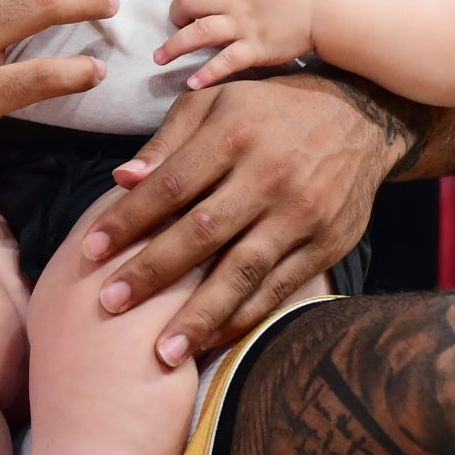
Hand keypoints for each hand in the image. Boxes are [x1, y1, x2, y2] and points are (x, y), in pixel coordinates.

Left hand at [80, 71, 419, 365]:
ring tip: (162, 352)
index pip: (170, 186)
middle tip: (108, 305)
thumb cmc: (271, 108)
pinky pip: (278, 290)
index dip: (127, 220)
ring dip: (200, 315)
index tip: (90, 251)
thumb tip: (123, 178)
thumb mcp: (218, 101)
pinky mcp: (326, 246)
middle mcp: (268, 177)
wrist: (364, 116)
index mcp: (234, 136)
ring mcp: (301, 215)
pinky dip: (242, 318)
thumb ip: (169, 141)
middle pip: (201, 233)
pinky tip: (210, 340)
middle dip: (151, 272)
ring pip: (242, 272)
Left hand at [157, 0, 314, 88]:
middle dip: (174, 13)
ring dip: (175, 46)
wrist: (324, 5)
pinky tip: (192, 84)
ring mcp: (243, 25)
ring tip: (159, 58)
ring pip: (200, 32)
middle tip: (174, 22)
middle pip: (190, 2)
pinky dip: (207, 74)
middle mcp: (233, 1)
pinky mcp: (255, 48)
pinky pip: (226, 62)